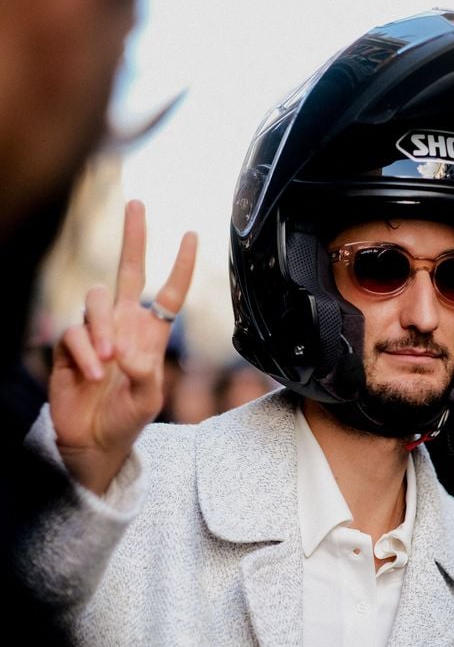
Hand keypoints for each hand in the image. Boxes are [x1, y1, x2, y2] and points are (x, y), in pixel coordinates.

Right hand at [50, 200, 196, 494]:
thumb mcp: (149, 400)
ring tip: (110, 362)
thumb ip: (148, 373)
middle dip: (134, 237)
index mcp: (151, 334)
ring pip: (96, 299)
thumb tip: (132, 350)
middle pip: (127, 271)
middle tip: (137, 205)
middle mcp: (123, 325)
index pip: (168, 293)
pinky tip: (95, 373)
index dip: (180, 266)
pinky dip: (85, 352)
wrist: (95, 442)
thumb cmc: (126, 420)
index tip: (191, 236)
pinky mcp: (68, 345)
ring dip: (103, 327)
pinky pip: (73, 333)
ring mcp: (94, 332)